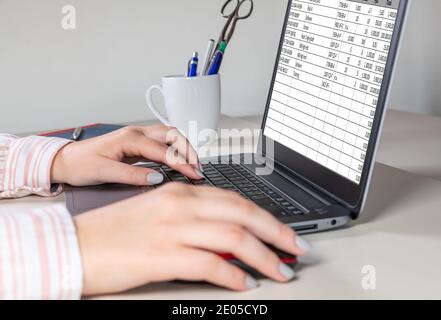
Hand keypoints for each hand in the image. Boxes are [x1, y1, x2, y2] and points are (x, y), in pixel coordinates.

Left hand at [51, 126, 202, 186]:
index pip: (163, 149)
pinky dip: (175, 150)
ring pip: (169, 136)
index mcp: (129, 138)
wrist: (66, 160)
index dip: (181, 162)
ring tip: (194, 164)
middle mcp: (136, 133)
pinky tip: (180, 161)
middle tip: (199, 168)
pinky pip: (162, 143)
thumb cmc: (81, 164)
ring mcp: (137, 137)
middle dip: (189, 149)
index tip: (194, 174)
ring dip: (184, 147)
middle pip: (172, 134)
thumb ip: (132, 175)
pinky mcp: (137, 143)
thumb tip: (157, 177)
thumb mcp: (104, 172)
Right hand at [74, 183, 310, 295]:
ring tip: (279, 272)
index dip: (268, 218)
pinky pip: (211, 264)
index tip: (285, 233)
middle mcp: (181, 205)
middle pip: (244, 214)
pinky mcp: (162, 255)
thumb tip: (231, 238)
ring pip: (234, 237)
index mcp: (182, 192)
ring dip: (264, 257)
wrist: (75, 244)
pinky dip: (234, 275)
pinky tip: (245, 284)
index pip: (238, 200)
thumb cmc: (116, 231)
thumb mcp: (161, 215)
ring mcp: (172, 229)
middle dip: (277, 233)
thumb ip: (197, 221)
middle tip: (296, 249)